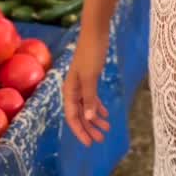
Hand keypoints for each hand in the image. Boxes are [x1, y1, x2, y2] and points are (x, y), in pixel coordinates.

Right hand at [63, 27, 110, 145]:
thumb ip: (89, 98)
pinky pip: (92, 98)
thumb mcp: (91, 77)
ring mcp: (81, 83)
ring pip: (86, 107)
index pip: (72, 116)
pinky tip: (105, 114)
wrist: (96, 32)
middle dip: (89, 128)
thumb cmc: (91, 53)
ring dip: (95, 119)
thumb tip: (89, 118)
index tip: (90, 143)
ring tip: (106, 129)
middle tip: (101, 139)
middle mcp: (73, 89)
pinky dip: (98, 106)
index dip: (80, 131)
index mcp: (69, 90)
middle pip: (79, 114)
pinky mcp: (90, 78)